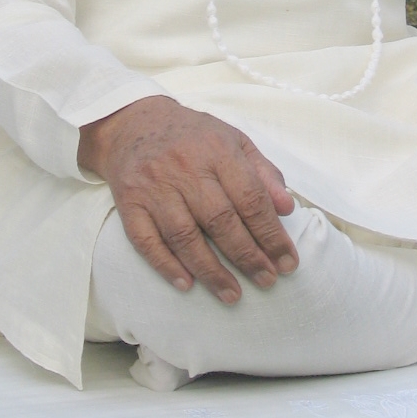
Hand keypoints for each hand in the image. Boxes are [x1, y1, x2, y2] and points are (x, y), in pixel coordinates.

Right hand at [78, 96, 298, 302]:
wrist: (134, 123)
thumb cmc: (194, 137)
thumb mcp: (234, 141)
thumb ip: (264, 173)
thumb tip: (287, 209)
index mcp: (218, 150)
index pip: (250, 197)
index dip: (271, 233)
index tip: (287, 261)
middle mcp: (185, 168)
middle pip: (220, 220)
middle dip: (247, 256)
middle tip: (267, 281)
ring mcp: (154, 187)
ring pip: (184, 236)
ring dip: (210, 270)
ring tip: (232, 294)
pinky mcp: (129, 203)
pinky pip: (146, 241)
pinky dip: (166, 265)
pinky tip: (187, 285)